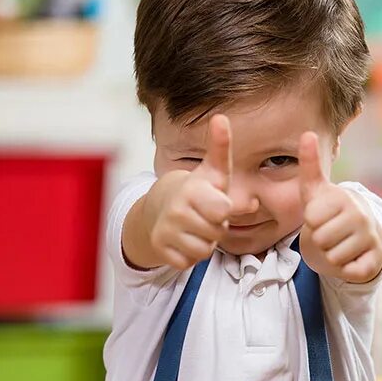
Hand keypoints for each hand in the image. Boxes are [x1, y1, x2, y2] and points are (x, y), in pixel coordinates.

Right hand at [146, 114, 232, 268]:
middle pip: (217, 233)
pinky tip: (184, 240)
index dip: (225, 210)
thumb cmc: (196, 190)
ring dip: (204, 242)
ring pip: (204, 251)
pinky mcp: (160, 250)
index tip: (216, 202)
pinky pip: (188, 262)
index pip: (223, 211)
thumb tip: (221, 118)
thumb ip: (221, 147)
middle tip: (206, 216)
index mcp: (191, 190)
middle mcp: (176, 211)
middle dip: (216, 227)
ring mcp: (166, 232)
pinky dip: (189, 255)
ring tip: (196, 227)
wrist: (157, 208)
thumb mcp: (212, 170)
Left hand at [298, 131, 381, 282]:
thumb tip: (307, 133)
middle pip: (320, 239)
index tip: (322, 216)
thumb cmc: (331, 210)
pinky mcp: (375, 261)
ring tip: (340, 244)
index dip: (312, 221)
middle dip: (320, 240)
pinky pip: (349, 272)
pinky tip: (352, 257)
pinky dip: (346, 269)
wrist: (363, 233)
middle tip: (330, 233)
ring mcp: (371, 239)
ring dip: (331, 255)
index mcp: (344, 197)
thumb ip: (309, 164)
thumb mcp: (316, 190)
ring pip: (332, 258)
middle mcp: (361, 216)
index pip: (311, 219)